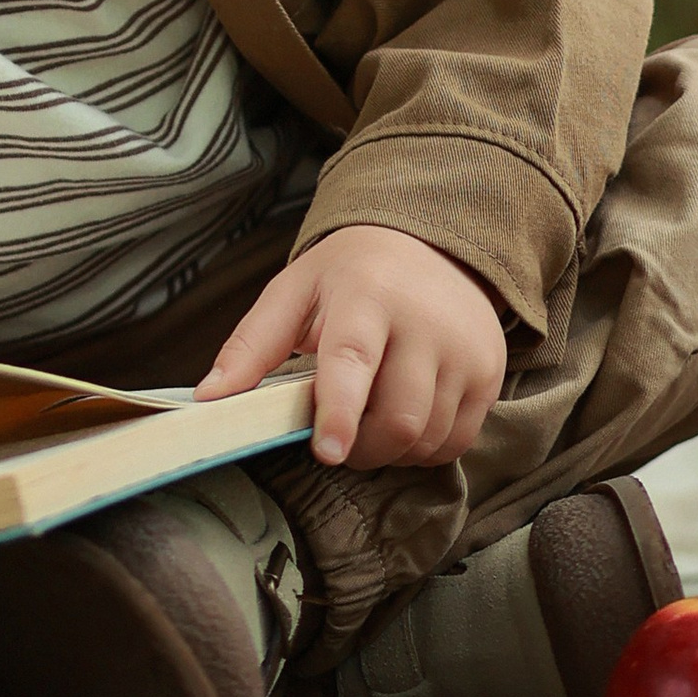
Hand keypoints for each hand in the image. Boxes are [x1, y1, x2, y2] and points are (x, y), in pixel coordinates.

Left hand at [197, 226, 506, 469]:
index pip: (354, 360)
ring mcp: (465, 348)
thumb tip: (207, 401)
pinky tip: (404, 419)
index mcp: (366, 293)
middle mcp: (425, 320)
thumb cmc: (350, 275)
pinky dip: (423, 449)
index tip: (326, 452)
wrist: (433, 244)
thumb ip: (251, 346)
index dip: (339, 411)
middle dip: (359, 448)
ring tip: (369, 421)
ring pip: (427, 438)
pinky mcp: (490, 373)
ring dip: (390, 451)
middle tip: (336, 439)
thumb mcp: (294, 292)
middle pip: (397, 418)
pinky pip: (456, 442)